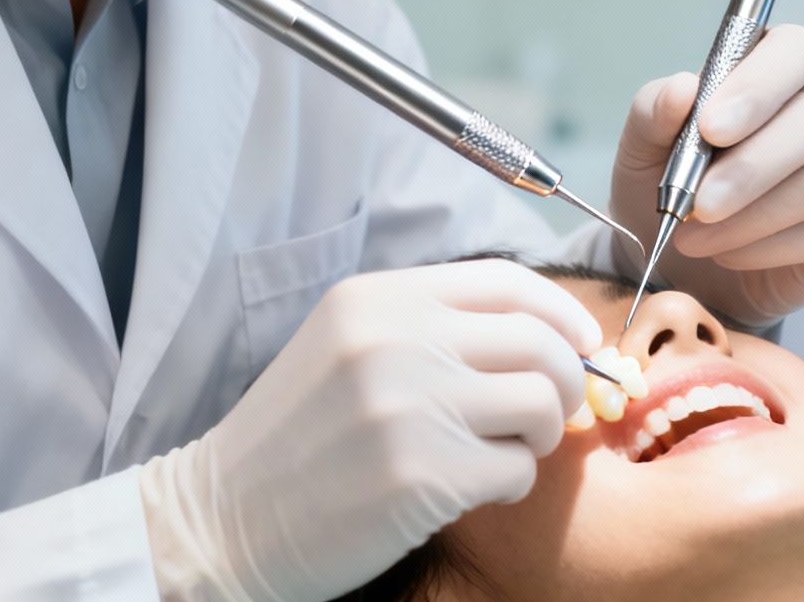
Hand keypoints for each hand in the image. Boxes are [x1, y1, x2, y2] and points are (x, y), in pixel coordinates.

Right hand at [136, 259, 599, 601]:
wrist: (221, 521)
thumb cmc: (294, 440)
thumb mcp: (346, 347)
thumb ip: (430, 328)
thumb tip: (543, 334)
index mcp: (377, 300)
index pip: (505, 282)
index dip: (560, 311)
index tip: (582, 340)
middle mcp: (396, 341)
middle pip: (537, 341)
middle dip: (565, 379)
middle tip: (551, 412)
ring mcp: (411, 407)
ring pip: (541, 403)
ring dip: (542, 433)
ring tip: (504, 451)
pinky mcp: (424, 475)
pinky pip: (516, 470)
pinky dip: (508, 483)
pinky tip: (467, 489)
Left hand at [610, 24, 803, 327]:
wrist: (688, 260)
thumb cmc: (675, 183)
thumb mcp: (645, 146)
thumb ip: (654, 111)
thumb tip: (682, 90)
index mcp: (785, 65)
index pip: (796, 50)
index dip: (758, 86)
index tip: (710, 128)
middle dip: (751, 166)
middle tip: (697, 203)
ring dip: (750, 216)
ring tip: (696, 235)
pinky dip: (765, 248)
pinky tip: (728, 252)